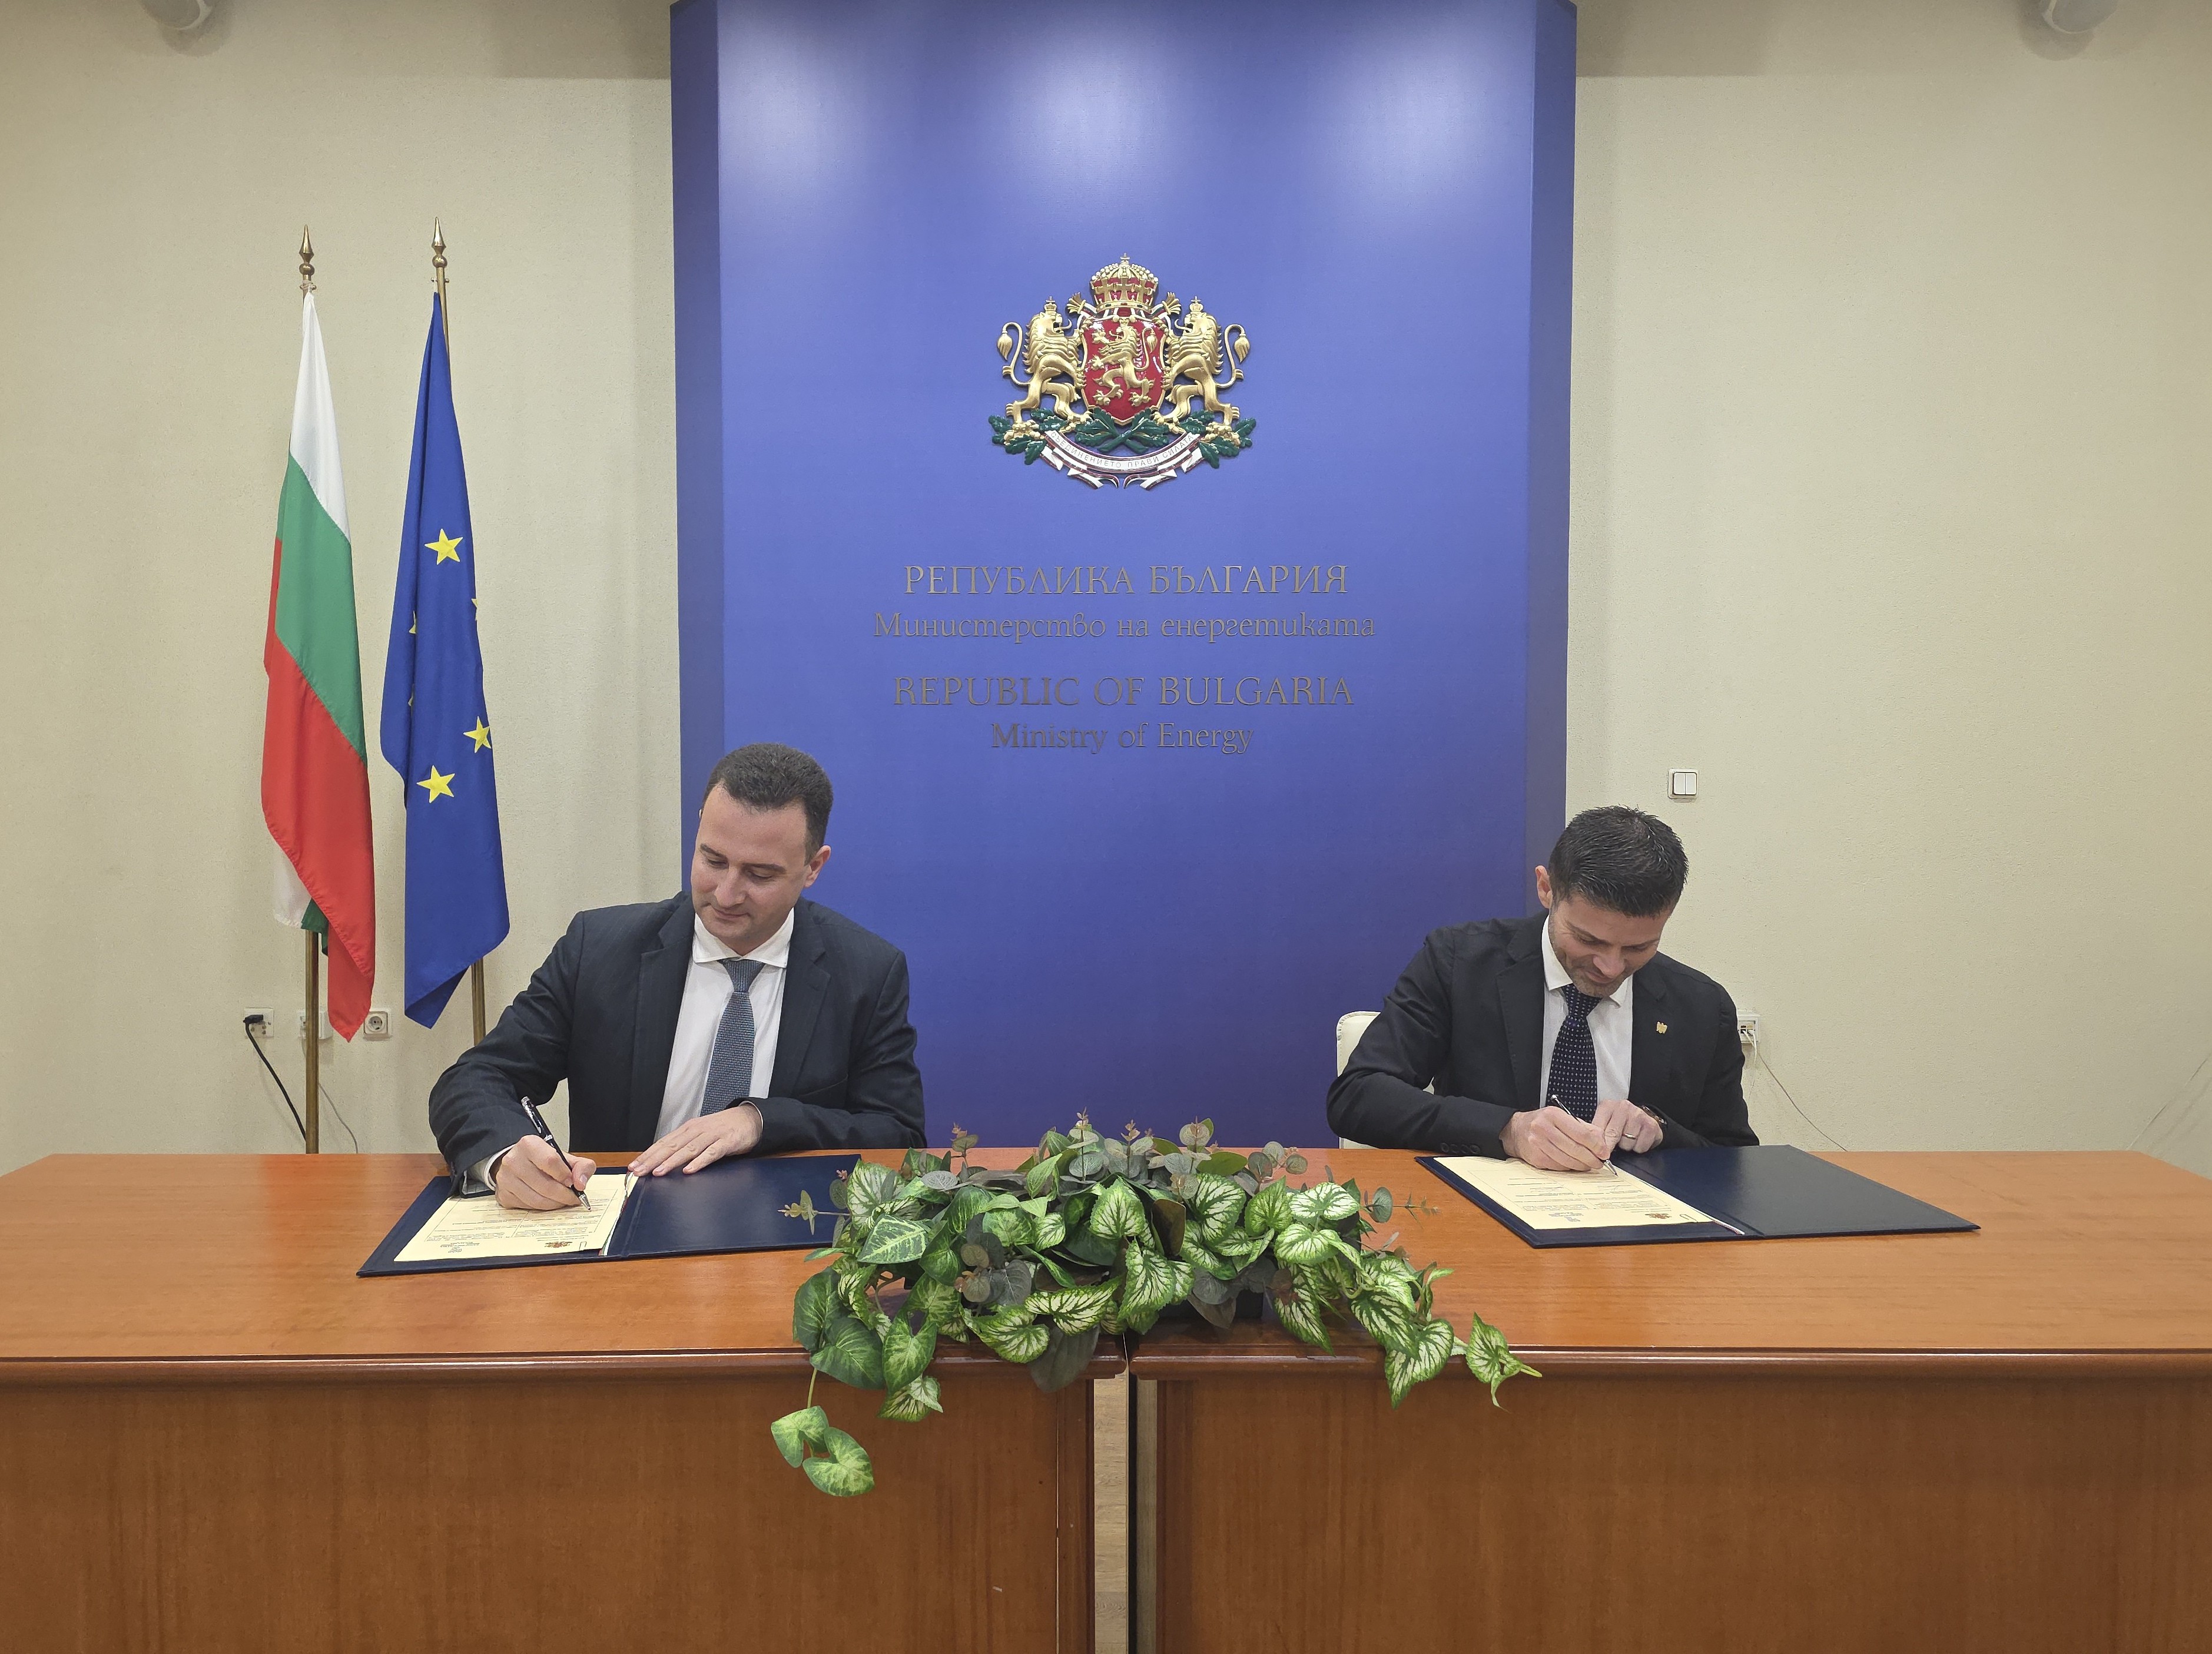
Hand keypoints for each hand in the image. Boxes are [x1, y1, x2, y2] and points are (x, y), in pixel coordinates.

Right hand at [493, 1135, 597, 1208]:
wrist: (519, 1163)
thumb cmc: (542, 1160)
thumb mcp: (565, 1156)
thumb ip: (581, 1166)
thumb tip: (580, 1183)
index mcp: (529, 1145)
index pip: (551, 1161)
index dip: (565, 1175)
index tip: (573, 1183)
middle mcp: (513, 1160)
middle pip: (545, 1185)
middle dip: (564, 1195)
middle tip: (573, 1198)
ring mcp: (505, 1179)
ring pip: (536, 1200)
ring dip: (554, 1204)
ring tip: (562, 1201)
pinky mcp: (503, 1195)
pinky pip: (527, 1207)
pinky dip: (542, 1208)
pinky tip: (548, 1202)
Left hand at [629, 1103, 763, 1177]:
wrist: (750, 1119)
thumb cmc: (723, 1129)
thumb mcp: (701, 1134)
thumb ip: (685, 1145)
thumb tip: (663, 1160)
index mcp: (688, 1128)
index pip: (664, 1142)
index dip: (648, 1154)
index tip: (634, 1166)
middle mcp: (697, 1130)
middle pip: (672, 1146)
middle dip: (653, 1159)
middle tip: (639, 1171)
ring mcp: (712, 1135)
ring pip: (688, 1149)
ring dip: (672, 1161)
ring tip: (659, 1172)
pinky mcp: (727, 1142)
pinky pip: (711, 1153)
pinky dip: (699, 1161)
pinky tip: (689, 1169)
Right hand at [1501, 1105, 1609, 1171]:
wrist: (1516, 1131)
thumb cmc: (1542, 1123)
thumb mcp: (1562, 1117)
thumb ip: (1583, 1128)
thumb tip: (1602, 1142)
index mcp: (1553, 1115)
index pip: (1581, 1133)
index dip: (1596, 1145)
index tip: (1604, 1152)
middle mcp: (1543, 1128)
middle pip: (1575, 1149)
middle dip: (1591, 1158)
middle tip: (1599, 1162)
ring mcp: (1538, 1144)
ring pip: (1567, 1160)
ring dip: (1582, 1165)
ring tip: (1589, 1165)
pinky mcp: (1536, 1158)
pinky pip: (1558, 1166)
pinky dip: (1569, 1168)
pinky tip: (1574, 1165)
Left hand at [1592, 1099, 1663, 1155]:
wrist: (1643, 1118)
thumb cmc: (1620, 1122)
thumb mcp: (1605, 1122)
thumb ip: (1596, 1132)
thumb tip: (1589, 1148)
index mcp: (1607, 1106)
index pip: (1598, 1128)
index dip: (1596, 1144)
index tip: (1596, 1153)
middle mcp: (1623, 1107)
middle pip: (1612, 1135)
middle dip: (1610, 1147)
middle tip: (1608, 1153)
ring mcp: (1638, 1115)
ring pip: (1627, 1143)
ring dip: (1626, 1146)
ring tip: (1627, 1139)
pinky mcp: (1651, 1125)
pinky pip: (1640, 1147)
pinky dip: (1638, 1148)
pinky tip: (1637, 1140)